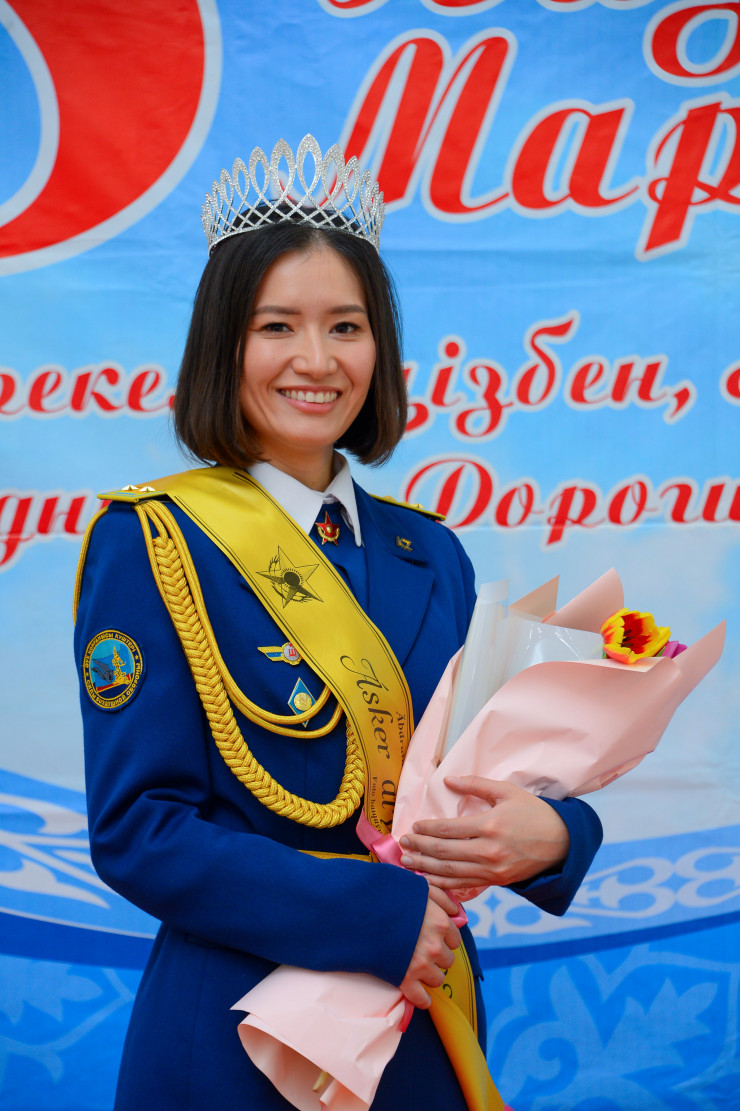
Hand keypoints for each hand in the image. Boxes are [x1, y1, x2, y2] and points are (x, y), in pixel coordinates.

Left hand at [399, 776, 569, 893]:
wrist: (562, 842)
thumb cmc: (533, 812)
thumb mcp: (507, 791)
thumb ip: (476, 785)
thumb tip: (448, 779)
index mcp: (490, 825)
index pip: (448, 829)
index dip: (427, 828)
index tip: (414, 825)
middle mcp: (488, 850)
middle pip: (444, 852)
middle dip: (420, 847)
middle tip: (403, 843)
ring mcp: (492, 870)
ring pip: (450, 872)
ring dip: (425, 867)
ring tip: (407, 862)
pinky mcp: (497, 882)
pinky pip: (464, 885)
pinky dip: (443, 884)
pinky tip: (429, 880)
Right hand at [399, 886, 460, 1009]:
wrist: (361, 912)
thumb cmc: (390, 896)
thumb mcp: (420, 888)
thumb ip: (441, 898)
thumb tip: (456, 911)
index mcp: (440, 923)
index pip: (455, 941)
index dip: (444, 939)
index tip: (434, 938)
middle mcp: (434, 946)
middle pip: (447, 961)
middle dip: (437, 957)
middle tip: (423, 950)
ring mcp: (421, 965)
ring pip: (438, 979)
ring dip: (430, 975)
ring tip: (418, 968)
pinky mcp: (405, 979)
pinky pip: (421, 998)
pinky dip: (422, 999)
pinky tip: (422, 996)